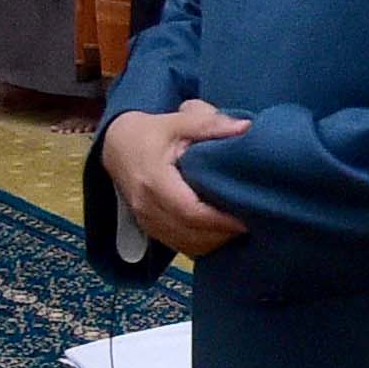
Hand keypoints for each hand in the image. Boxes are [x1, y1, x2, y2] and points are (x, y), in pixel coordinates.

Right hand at [99, 101, 250, 256]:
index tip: (247, 217)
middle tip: (252, 223)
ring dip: (215, 242)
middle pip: (191, 234)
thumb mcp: (177, 121)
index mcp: (154, 181)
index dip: (220, 220)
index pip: (190, 212)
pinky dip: (203, 244)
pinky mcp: (150, 229)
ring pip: (187, 245)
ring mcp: (147, 221)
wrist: (116, 147)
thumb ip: (209, 124)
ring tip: (239, 228)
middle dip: (223, 233)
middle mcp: (147, 207)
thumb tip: (245, 127)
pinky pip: (180, 246)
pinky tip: (220, 232)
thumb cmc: (150, 133)